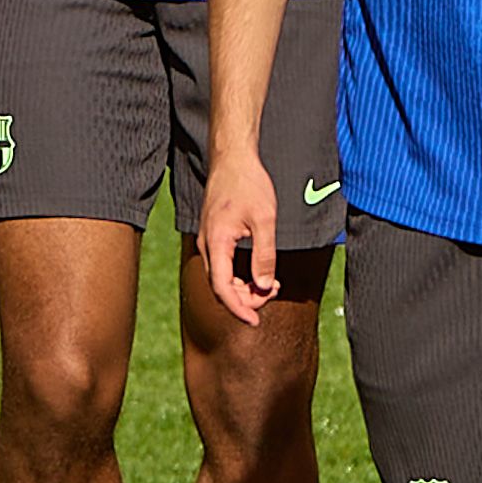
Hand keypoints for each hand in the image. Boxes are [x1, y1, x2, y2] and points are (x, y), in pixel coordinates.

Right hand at [197, 157, 279, 327]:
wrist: (232, 160)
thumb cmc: (249, 185)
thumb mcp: (265, 220)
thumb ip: (265, 255)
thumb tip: (266, 286)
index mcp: (216, 243)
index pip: (222, 287)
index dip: (238, 308)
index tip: (255, 322)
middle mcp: (207, 246)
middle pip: (221, 287)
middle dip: (246, 299)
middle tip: (274, 295)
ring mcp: (209, 243)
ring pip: (222, 279)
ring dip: (244, 288)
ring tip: (272, 286)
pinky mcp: (215, 239)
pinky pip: (223, 267)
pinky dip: (240, 277)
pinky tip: (261, 275)